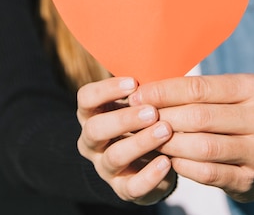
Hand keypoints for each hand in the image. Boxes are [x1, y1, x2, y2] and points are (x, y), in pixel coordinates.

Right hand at [77, 77, 176, 204]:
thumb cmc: (142, 120)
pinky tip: (167, 162)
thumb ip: (142, 89)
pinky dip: (149, 175)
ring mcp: (104, 166)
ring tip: (165, 131)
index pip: (86, 98)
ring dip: (140, 142)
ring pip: (114, 156)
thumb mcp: (136, 103)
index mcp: (92, 113)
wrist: (147, 161)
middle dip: (123, 119)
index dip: (106, 90)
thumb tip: (161, 63)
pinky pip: (132, 186)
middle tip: (151, 111)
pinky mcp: (122, 189)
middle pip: (95, 129)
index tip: (133, 82)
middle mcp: (92, 141)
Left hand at [128, 74, 253, 202]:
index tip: (137, 94)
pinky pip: (209, 173)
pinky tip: (168, 159)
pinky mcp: (252, 181)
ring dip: (169, 143)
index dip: (165, 91)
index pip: (200, 87)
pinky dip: (184, 166)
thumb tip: (146, 89)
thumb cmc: (238, 113)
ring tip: (147, 138)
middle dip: (163, 117)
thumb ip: (196, 90)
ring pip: (203, 147)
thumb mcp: (228, 94)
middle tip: (136, 118)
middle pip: (200, 116)